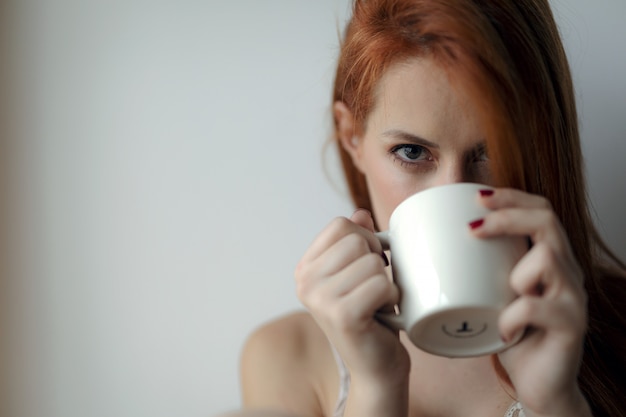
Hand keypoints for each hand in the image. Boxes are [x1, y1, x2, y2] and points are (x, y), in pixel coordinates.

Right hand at [295, 209, 408, 382]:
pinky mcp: (342, 315)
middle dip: (377, 261)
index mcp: (305, 269)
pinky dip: (392, 297)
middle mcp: (305, 282)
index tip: (366, 266)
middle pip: (357, 240)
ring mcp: (320, 299)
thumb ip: (357, 241)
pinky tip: (383, 314)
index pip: (340, 225)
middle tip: (373, 289)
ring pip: (373, 261)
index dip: (365, 239)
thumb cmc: (372, 317)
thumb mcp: (361, 274)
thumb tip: (360, 212)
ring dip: (386, 283)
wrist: (377, 368)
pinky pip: (381, 284)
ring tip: (377, 304)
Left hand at [471, 188, 590, 416]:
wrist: (539, 385)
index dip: (511, 197)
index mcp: (548, 259)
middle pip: (547, 221)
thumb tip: (420, 244)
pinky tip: (503, 329)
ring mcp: (572, 297)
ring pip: (548, 258)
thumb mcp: (488, 294)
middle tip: (471, 229)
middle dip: (506, 217)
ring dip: (515, 273)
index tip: (476, 197)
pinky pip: (537, 307)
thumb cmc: (506, 334)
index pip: (540, 210)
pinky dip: (512, 316)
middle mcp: (566, 272)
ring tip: (504, 297)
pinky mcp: (571, 326)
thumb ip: (475, 268)